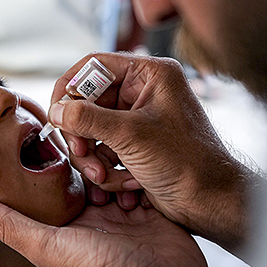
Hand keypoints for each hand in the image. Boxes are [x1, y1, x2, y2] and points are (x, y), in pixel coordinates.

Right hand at [48, 52, 256, 255]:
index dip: (70, 88)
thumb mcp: (131, 135)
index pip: (94, 66)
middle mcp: (143, 92)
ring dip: (93, 157)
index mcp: (149, 74)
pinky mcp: (134, 144)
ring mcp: (138, 119)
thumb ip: (87, 118)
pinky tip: (124, 185)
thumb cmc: (185, 161)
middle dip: (82, 134)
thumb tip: (56, 110)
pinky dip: (106, 168)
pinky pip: (103, 149)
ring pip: (92, 129)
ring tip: (104, 177)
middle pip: (88, 102)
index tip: (56, 113)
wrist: (211, 200)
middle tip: (81, 154)